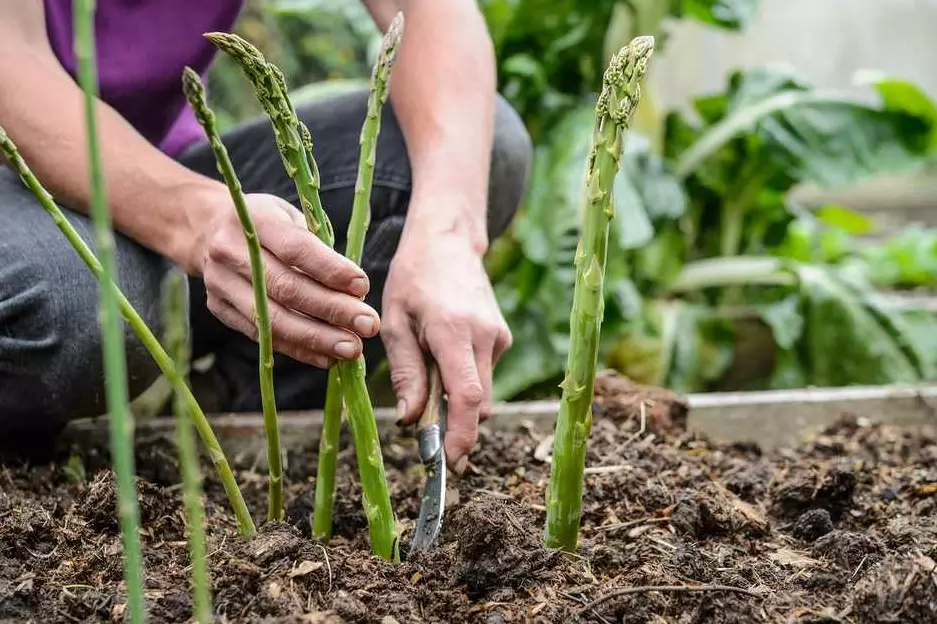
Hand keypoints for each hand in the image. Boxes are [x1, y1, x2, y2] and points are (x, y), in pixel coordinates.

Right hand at [192, 191, 380, 366]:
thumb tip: (355, 291)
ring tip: (352, 348)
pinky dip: (299, 350)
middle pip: (286, 289)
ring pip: (272, 320)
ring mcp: (221, 283)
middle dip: (332, 310)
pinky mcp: (220, 309)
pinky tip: (327, 357)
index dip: (330, 270)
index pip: (296, 248)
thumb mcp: (291, 216)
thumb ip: (319, 247)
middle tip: (368, 325)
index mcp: (255, 220)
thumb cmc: (265, 222)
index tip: (363, 287)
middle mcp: (231, 251)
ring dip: (318, 338)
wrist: (206, 229)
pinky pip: (263, 337)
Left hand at [382, 227, 511, 473]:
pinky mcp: (502, 337)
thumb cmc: (413, 277)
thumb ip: (405, 374)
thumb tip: (410, 420)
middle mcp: (485, 336)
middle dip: (456, 428)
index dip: (461, 435)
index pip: (468, 396)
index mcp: (454, 331)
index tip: (449, 462)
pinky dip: (463, 381)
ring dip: (456, 402)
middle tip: (426, 440)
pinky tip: (442, 357)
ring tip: (427, 381)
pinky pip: (483, 374)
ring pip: (482, 391)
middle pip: (478, 403)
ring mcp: (498, 337)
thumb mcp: (395, 323)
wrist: (448, 241)